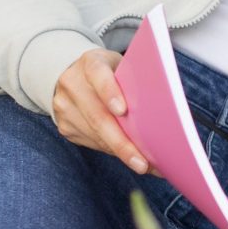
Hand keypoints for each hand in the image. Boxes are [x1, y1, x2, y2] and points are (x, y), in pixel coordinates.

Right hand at [51, 48, 150, 173]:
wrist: (70, 73)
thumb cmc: (109, 71)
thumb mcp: (120, 65)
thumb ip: (134, 79)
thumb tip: (163, 108)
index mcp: (90, 63)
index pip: (98, 75)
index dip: (110, 93)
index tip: (122, 111)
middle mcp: (72, 84)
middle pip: (97, 116)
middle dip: (122, 143)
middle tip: (142, 163)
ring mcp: (64, 106)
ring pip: (94, 134)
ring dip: (121, 153)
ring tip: (146, 165)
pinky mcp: (64, 125)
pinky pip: (91, 142)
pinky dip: (113, 151)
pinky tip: (130, 158)